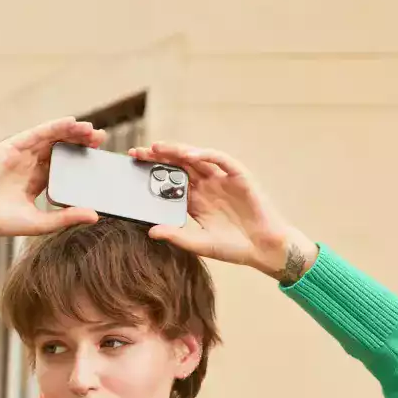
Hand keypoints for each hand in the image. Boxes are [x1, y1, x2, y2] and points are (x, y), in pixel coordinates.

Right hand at [0, 117, 106, 246]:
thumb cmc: (2, 222)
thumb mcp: (41, 222)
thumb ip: (67, 217)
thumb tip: (96, 216)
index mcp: (37, 180)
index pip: (64, 164)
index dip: (81, 158)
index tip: (100, 157)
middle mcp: (30, 164)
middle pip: (60, 147)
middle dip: (80, 141)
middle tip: (101, 139)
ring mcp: (21, 154)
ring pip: (51, 137)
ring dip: (71, 131)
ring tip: (91, 130)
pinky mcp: (12, 146)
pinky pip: (37, 132)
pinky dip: (54, 126)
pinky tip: (71, 122)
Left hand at [128, 142, 318, 283]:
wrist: (264, 249)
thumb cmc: (234, 248)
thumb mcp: (200, 244)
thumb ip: (177, 236)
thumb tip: (150, 231)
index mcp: (196, 201)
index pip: (170, 182)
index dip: (153, 174)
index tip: (133, 168)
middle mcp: (207, 187)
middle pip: (179, 166)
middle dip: (158, 157)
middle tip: (137, 153)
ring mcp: (222, 180)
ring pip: (197, 159)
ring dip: (178, 151)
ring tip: (158, 148)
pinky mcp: (239, 176)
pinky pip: (221, 160)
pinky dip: (206, 155)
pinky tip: (190, 156)